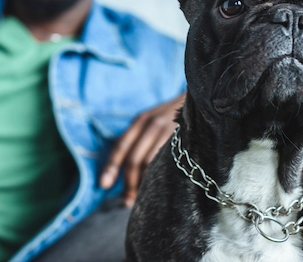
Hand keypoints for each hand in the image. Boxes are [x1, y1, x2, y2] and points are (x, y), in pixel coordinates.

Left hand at [99, 92, 184, 206]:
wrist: (199, 102)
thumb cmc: (171, 117)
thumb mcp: (152, 121)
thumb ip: (138, 140)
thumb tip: (125, 172)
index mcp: (140, 121)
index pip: (121, 146)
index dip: (111, 166)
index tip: (103, 185)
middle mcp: (152, 124)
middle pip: (134, 159)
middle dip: (128, 183)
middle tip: (126, 201)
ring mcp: (169, 131)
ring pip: (151, 163)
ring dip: (143, 184)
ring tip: (140, 199)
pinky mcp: (185, 139)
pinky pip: (169, 163)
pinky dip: (161, 177)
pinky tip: (160, 188)